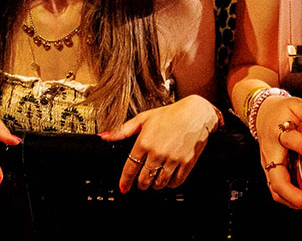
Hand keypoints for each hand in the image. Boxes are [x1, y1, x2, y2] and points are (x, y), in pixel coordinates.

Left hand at [100, 96, 218, 192]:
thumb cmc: (170, 115)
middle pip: (144, 180)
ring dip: (155, 185)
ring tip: (154, 178)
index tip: (123, 187)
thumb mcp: (143, 118)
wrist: (196, 114)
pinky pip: (175, 183)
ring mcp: (172, 159)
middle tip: (141, 181)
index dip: (125, 181)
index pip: (130, 168)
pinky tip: (168, 177)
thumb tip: (105, 136)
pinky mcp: (186, 164)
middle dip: (141, 184)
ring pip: (159, 184)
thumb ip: (123, 130)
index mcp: (144, 142)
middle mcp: (157, 152)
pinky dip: (170, 184)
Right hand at [253, 94, 301, 209]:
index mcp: (277, 133)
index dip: (301, 146)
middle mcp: (271, 153)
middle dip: (295, 195)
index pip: (288, 139)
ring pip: (277, 192)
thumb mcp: (295, 105)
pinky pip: (280, 191)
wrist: (262, 114)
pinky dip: (295, 199)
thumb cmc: (280, 111)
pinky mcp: (272, 172)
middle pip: (277, 181)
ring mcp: (269, 165)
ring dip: (296, 201)